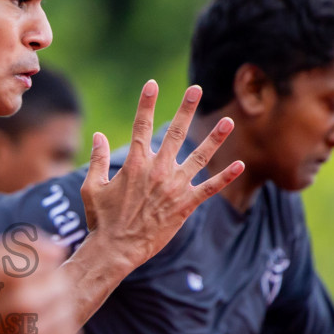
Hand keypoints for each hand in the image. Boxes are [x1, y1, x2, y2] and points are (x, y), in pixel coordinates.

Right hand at [0, 237, 82, 333]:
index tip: (26, 267)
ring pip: (68, 310)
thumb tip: (60, 250)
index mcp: (12, 272)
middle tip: (29, 287)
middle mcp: (24, 303)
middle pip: (62, 283)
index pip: (54, 256)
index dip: (42, 258)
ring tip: (37, 305)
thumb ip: (24, 246)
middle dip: (50, 280)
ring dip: (58, 304)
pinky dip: (60, 327)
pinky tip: (42, 324)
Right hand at [81, 82, 242, 268]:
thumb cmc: (102, 219)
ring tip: (229, 122)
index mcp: (134, 163)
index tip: (152, 84)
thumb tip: (98, 136)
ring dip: (215, 139)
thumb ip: (97, 159)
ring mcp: (174, 187)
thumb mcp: (92, 186)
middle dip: (186, 108)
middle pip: (175, 133)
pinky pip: (209, 189)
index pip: (140, 125)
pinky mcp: (185, 205)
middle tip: (197, 89)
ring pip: (199, 157)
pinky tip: (240, 165)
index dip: (146, 103)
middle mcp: (157, 170)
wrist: (116, 248)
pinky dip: (225, 177)